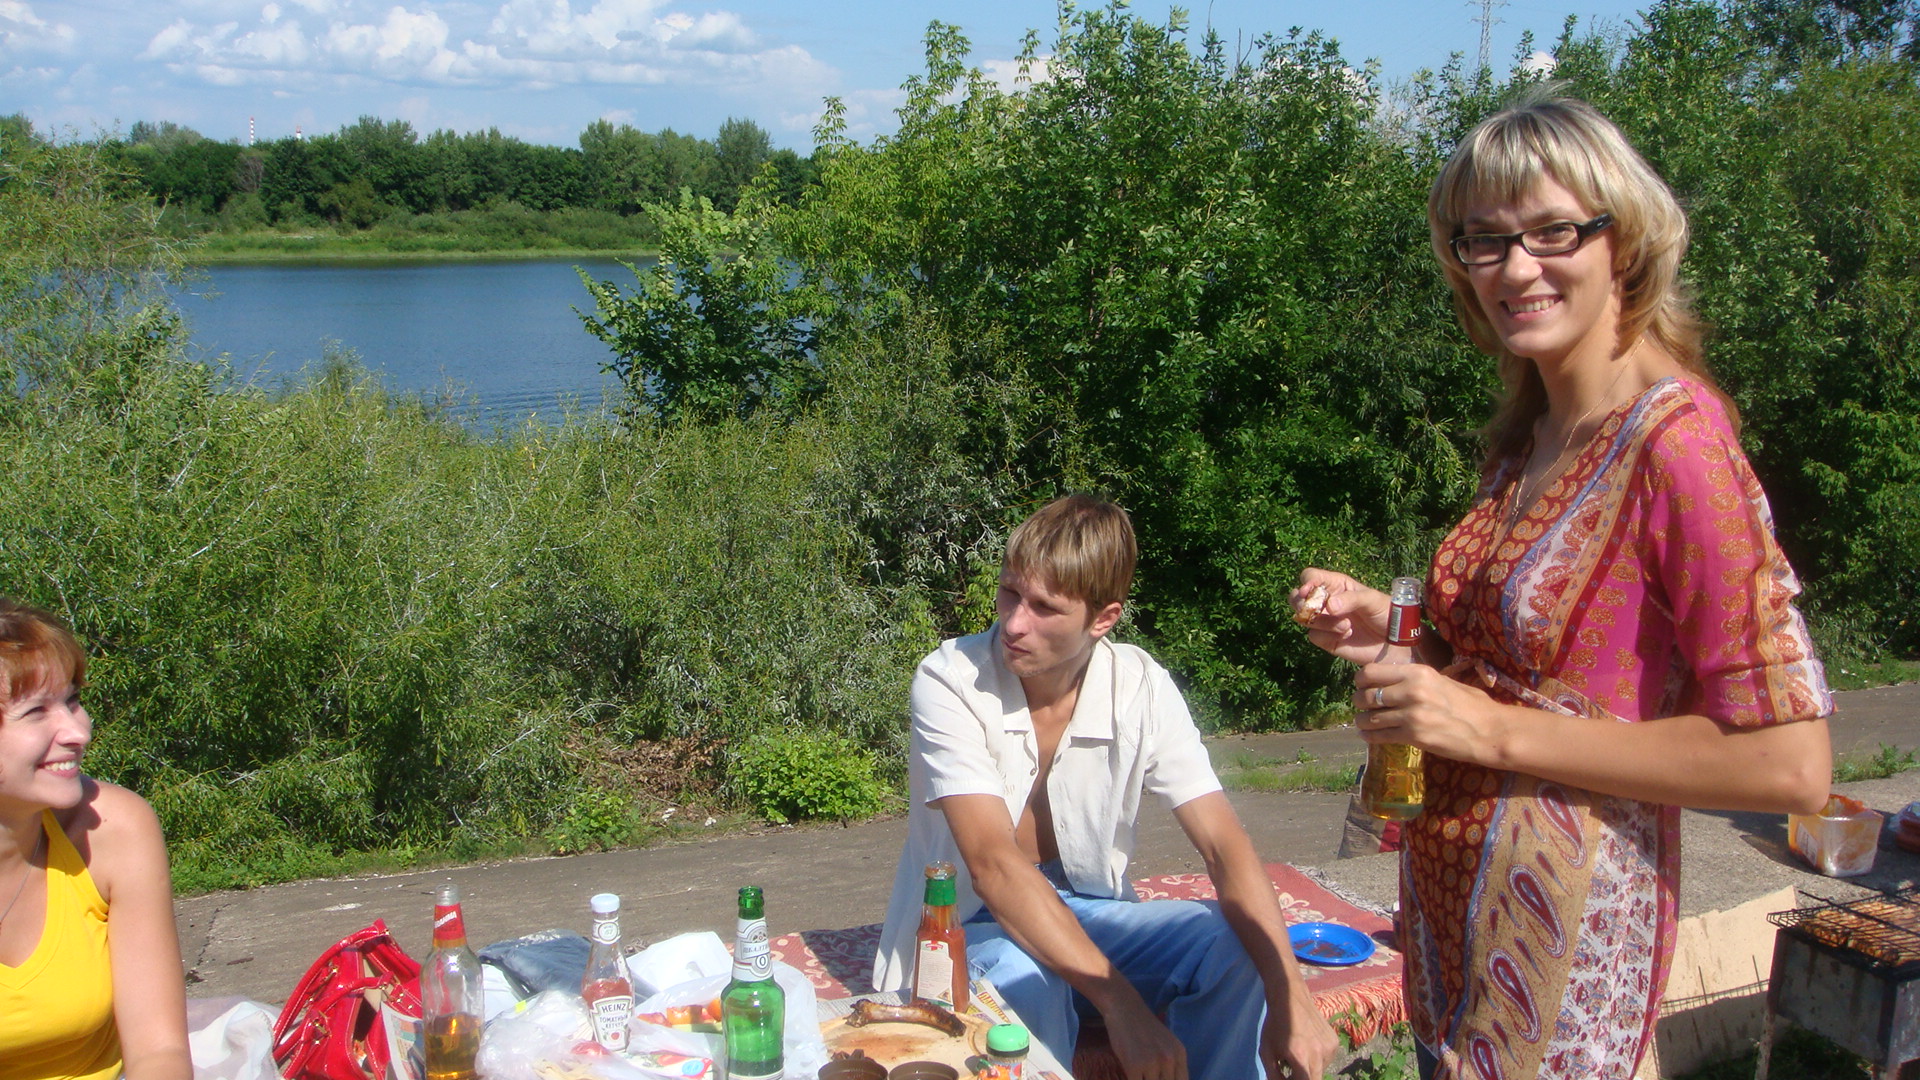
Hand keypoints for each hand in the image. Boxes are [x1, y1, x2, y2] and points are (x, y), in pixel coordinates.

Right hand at [1104, 1003, 1187, 1079]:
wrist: (1124, 1008)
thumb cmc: (1143, 1026)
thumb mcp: (1166, 1044)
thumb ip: (1172, 1063)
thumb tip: (1169, 1079)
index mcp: (1180, 1054)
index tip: (1160, 1079)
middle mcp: (1169, 1059)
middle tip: (1148, 1076)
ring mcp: (1152, 1062)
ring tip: (1139, 1074)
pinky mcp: (1134, 1065)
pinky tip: (1130, 1074)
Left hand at [1261, 993, 1338, 1078]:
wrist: (1291, 998)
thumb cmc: (1275, 1025)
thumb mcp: (1266, 1051)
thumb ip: (1274, 1075)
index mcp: (1300, 1057)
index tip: (1288, 1077)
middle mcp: (1318, 1054)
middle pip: (1315, 1079)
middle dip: (1302, 1078)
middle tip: (1292, 1071)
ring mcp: (1330, 1048)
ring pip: (1321, 1070)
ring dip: (1310, 1069)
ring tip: (1299, 1055)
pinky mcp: (1335, 1042)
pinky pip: (1327, 1060)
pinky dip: (1318, 1059)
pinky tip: (1309, 1046)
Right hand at [1291, 570, 1389, 665]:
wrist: (1396, 643)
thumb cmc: (1386, 613)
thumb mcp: (1372, 600)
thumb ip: (1351, 599)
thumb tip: (1328, 606)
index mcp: (1336, 585)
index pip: (1310, 577)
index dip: (1306, 582)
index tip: (1309, 592)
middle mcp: (1326, 601)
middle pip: (1296, 597)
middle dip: (1301, 604)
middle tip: (1315, 610)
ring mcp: (1325, 621)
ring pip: (1303, 618)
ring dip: (1323, 622)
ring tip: (1347, 626)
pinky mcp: (1326, 640)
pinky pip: (1314, 636)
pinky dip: (1328, 636)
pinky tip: (1346, 636)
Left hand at [1352, 661, 1503, 765]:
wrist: (1490, 731)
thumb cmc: (1471, 705)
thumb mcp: (1443, 681)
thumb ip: (1416, 680)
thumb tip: (1391, 681)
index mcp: (1418, 672)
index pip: (1372, 672)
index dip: (1362, 680)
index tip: (1362, 685)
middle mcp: (1411, 691)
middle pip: (1367, 696)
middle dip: (1359, 702)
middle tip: (1361, 705)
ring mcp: (1412, 715)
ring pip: (1369, 718)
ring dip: (1363, 721)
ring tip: (1364, 722)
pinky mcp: (1414, 737)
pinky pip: (1379, 736)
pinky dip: (1370, 736)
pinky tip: (1369, 735)